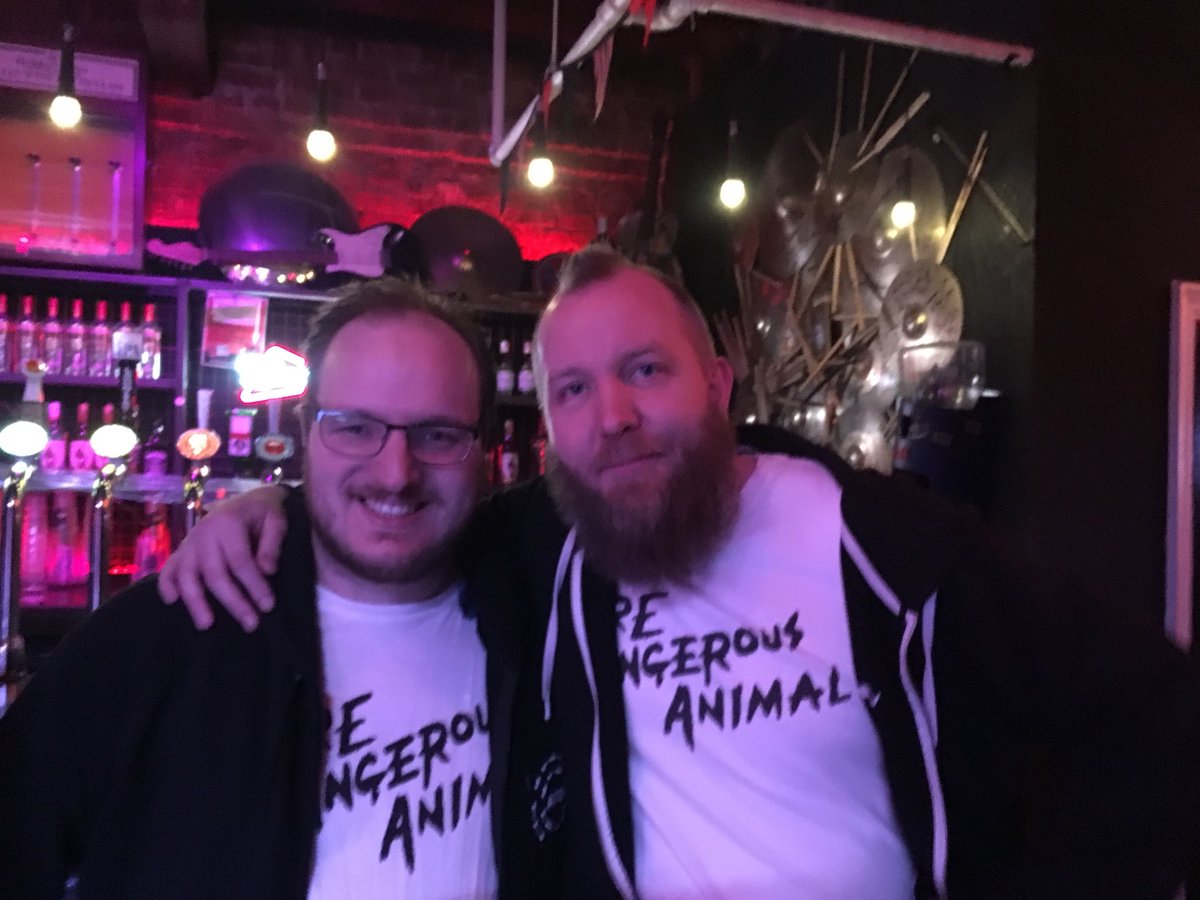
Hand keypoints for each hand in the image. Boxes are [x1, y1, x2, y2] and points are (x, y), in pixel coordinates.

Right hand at [159, 485, 288, 631]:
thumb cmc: (263, 512)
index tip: (268, 606)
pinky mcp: (182, 550)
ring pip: (187, 575)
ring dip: (195, 602)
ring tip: (206, 625)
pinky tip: (171, 602)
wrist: (246, 498)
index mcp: (228, 523)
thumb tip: (267, 570)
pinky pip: (168, 568)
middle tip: (251, 624)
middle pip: (215, 574)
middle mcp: (204, 533)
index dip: (254, 585)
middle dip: (233, 602)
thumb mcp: (276, 519)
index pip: (240, 561)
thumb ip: (272, 543)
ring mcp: (189, 542)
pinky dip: (166, 584)